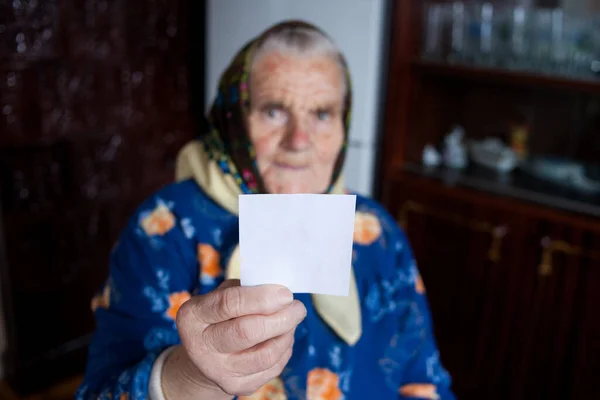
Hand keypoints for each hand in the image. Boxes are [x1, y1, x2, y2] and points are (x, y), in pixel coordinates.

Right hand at [163, 280, 305, 397]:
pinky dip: (284, 349)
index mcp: (194, 315)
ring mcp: (217, 370)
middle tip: (298, 308)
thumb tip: (279, 290)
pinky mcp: (236, 386)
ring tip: (293, 320)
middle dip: (281, 318)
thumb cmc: (218, 316)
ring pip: (265, 354)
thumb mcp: (220, 296)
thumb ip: (244, 289)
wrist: (203, 356)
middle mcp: (200, 346)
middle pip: (248, 332)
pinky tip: (283, 337)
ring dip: (287, 334)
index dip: (262, 297)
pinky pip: (272, 368)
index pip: (230, 303)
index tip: (286, 293)